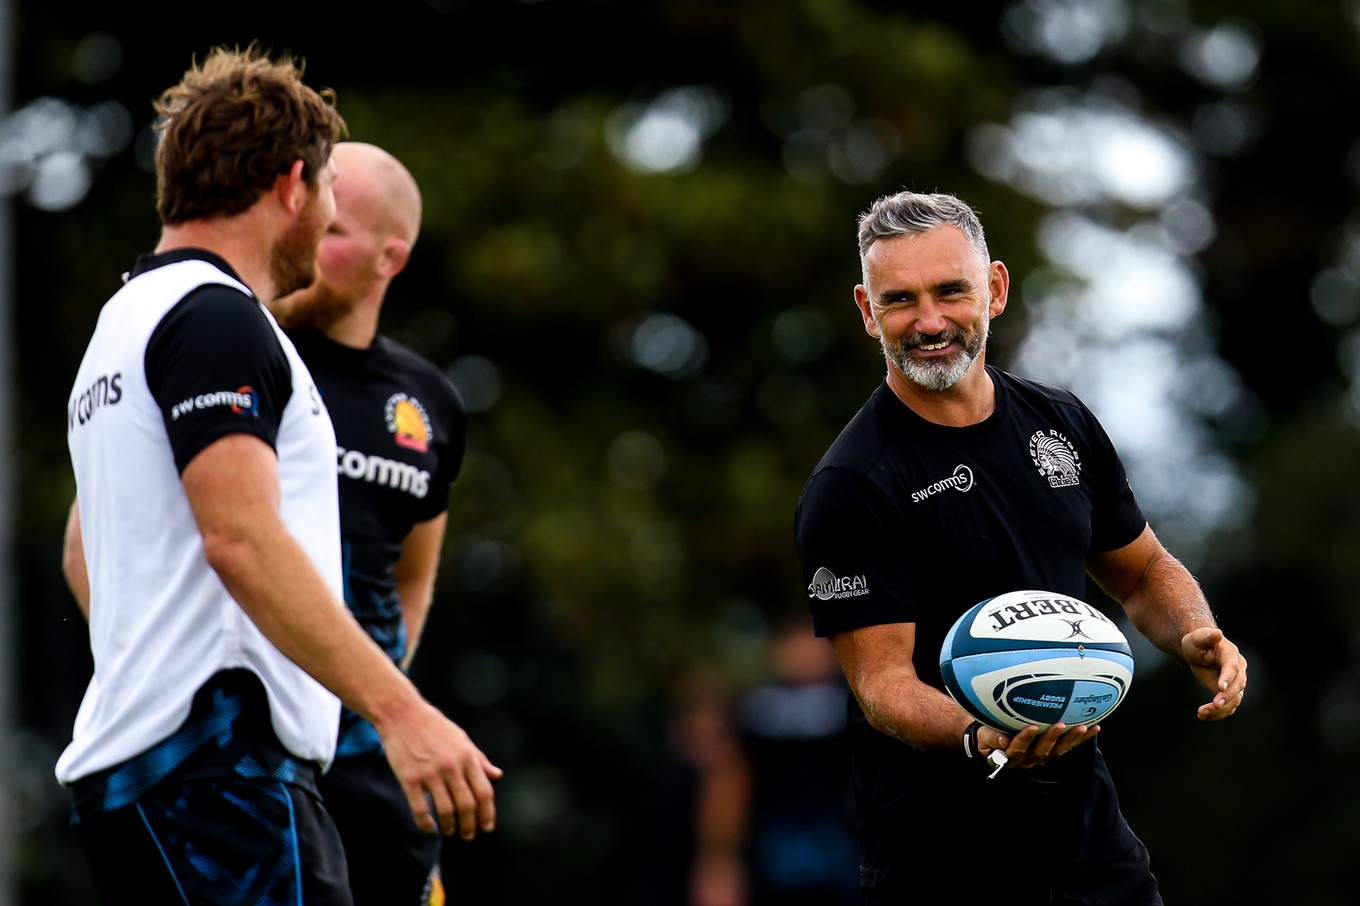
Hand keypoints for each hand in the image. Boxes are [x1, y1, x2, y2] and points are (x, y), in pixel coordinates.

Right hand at [380, 699, 503, 838]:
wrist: (403, 714)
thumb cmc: (434, 727)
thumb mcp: (462, 739)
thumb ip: (479, 759)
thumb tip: (497, 775)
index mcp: (467, 757)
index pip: (484, 792)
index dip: (487, 813)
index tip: (487, 826)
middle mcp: (451, 766)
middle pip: (467, 805)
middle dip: (470, 825)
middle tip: (468, 835)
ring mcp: (430, 773)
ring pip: (445, 810)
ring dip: (449, 826)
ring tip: (450, 830)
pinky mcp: (409, 779)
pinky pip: (420, 809)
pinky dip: (426, 823)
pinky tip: (429, 827)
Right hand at [980, 722, 1098, 769]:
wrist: (996, 740)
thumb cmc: (989, 734)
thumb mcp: (984, 735)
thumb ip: (991, 738)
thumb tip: (1003, 741)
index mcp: (1010, 756)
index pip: (1017, 749)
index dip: (1024, 739)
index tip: (1031, 726)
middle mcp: (1028, 759)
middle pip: (1041, 751)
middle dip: (1051, 738)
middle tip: (1060, 724)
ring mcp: (1043, 756)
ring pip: (1058, 751)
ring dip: (1071, 739)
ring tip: (1082, 727)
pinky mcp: (1053, 752)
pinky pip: (1068, 747)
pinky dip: (1081, 738)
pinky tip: (1094, 727)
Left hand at [1181, 626, 1246, 720]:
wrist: (1198, 651)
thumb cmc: (1197, 642)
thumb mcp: (1198, 638)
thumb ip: (1206, 637)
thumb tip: (1217, 633)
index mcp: (1231, 655)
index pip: (1232, 667)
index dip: (1228, 678)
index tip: (1220, 688)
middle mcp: (1237, 670)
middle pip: (1238, 686)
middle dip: (1227, 697)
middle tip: (1214, 705)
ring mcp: (1235, 683)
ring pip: (1234, 700)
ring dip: (1221, 709)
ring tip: (1202, 712)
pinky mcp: (1228, 693)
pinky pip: (1227, 707)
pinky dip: (1216, 713)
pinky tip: (1202, 716)